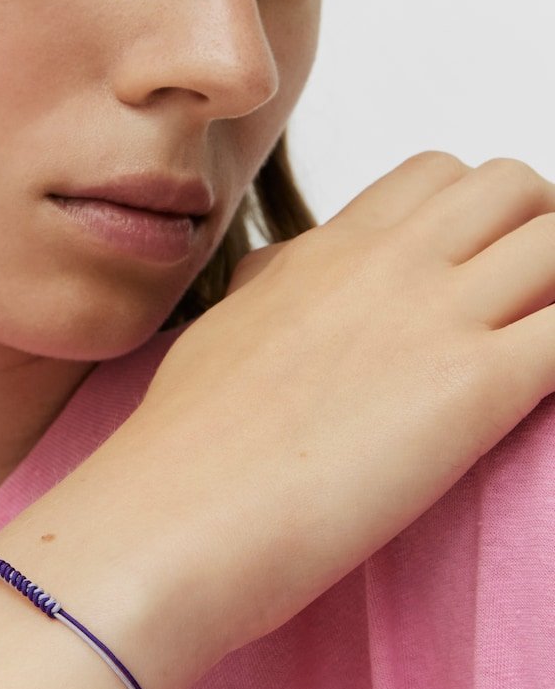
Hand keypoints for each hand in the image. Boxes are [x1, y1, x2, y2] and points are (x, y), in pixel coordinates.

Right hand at [117, 152, 554, 671]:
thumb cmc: (181, 442)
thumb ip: (270, 291)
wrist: (170, 512)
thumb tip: (280, 275)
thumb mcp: (222, 334)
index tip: (467, 276)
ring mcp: (434, 316)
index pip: (433, 176)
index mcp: (325, 249)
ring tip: (526, 358)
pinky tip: (537, 398)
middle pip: (511, 186)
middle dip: (535, 233)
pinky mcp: (476, 387)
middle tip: (518, 311)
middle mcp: (386, 263)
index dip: (469, 217)